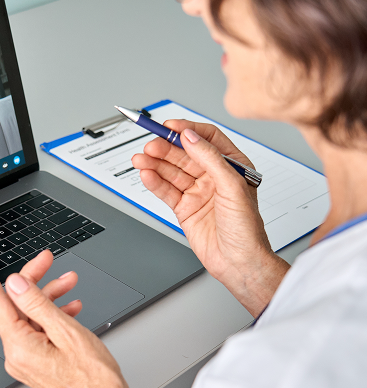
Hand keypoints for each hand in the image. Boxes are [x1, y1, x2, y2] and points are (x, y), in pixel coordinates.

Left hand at [0, 250, 166, 387]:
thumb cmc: (94, 379)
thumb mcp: (67, 331)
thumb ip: (37, 304)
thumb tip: (15, 284)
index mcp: (20, 346)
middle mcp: (17, 355)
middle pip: (16, 307)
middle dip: (34, 281)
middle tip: (48, 261)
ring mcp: (26, 361)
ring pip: (29, 317)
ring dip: (49, 297)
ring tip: (70, 283)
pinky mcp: (36, 363)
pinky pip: (37, 331)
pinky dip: (52, 316)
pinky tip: (69, 308)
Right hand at [132, 120, 288, 315]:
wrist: (238, 262)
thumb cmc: (246, 228)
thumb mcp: (232, 186)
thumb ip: (210, 158)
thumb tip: (190, 136)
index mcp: (231, 166)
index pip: (206, 138)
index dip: (187, 130)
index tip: (169, 126)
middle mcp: (213, 176)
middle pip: (184, 154)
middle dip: (165, 148)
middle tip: (150, 145)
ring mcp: (197, 191)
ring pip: (171, 171)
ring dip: (155, 163)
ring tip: (141, 159)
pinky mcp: (183, 207)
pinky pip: (166, 190)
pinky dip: (154, 182)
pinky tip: (146, 174)